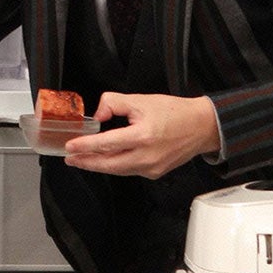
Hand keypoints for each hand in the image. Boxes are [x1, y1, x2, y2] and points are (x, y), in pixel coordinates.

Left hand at [63, 93, 221, 178]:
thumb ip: (113, 103)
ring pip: (118, 170)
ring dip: (99, 166)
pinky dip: (115, 166)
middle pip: (109, 164)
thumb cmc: (174, 112)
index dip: (86, 146)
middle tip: (70, 158)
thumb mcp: (140, 100)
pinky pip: (129, 170)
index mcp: (144, 136)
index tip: (70, 146)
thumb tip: (97, 117)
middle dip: (86, 162)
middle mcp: (148, 156)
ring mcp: (152, 167)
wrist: (202, 126)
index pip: (107, 144)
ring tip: (82, 160)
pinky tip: (104, 160)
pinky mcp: (155, 173)